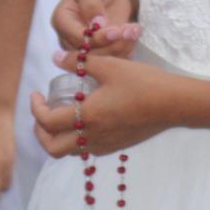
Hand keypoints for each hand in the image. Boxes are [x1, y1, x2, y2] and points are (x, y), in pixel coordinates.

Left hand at [31, 53, 173, 157]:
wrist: (173, 104)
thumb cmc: (143, 82)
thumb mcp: (109, 66)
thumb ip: (79, 62)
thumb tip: (56, 58)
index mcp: (87, 116)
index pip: (47, 121)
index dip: (35, 108)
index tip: (37, 94)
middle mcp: (92, 136)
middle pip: (52, 148)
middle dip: (41, 133)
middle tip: (43, 113)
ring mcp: (104, 144)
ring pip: (69, 152)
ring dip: (58, 137)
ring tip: (61, 116)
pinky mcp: (115, 146)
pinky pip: (87, 149)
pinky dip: (77, 139)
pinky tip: (84, 120)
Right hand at [53, 0, 136, 56]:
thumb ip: (91, 4)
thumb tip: (95, 24)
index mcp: (62, 20)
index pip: (76, 38)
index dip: (96, 38)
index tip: (115, 31)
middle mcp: (70, 39)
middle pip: (89, 54)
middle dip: (112, 45)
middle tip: (130, 31)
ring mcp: (85, 49)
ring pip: (102, 60)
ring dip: (121, 47)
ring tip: (134, 30)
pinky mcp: (101, 54)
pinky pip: (112, 61)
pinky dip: (126, 50)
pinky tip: (134, 36)